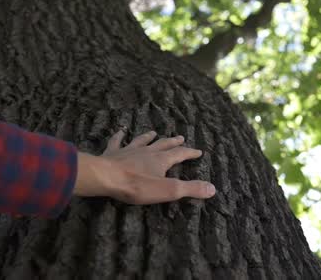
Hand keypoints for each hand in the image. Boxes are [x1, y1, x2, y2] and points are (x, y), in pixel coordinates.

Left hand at [74, 130, 215, 203]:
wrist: (107, 177)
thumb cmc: (138, 186)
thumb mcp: (168, 190)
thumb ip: (190, 188)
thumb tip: (213, 188)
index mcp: (161, 160)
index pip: (180, 154)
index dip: (190, 153)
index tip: (198, 151)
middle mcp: (147, 152)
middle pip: (163, 144)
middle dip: (173, 142)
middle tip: (180, 137)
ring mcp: (129, 150)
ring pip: (142, 141)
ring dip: (149, 137)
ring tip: (154, 132)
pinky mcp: (113, 154)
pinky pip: (117, 141)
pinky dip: (119, 135)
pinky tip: (120, 130)